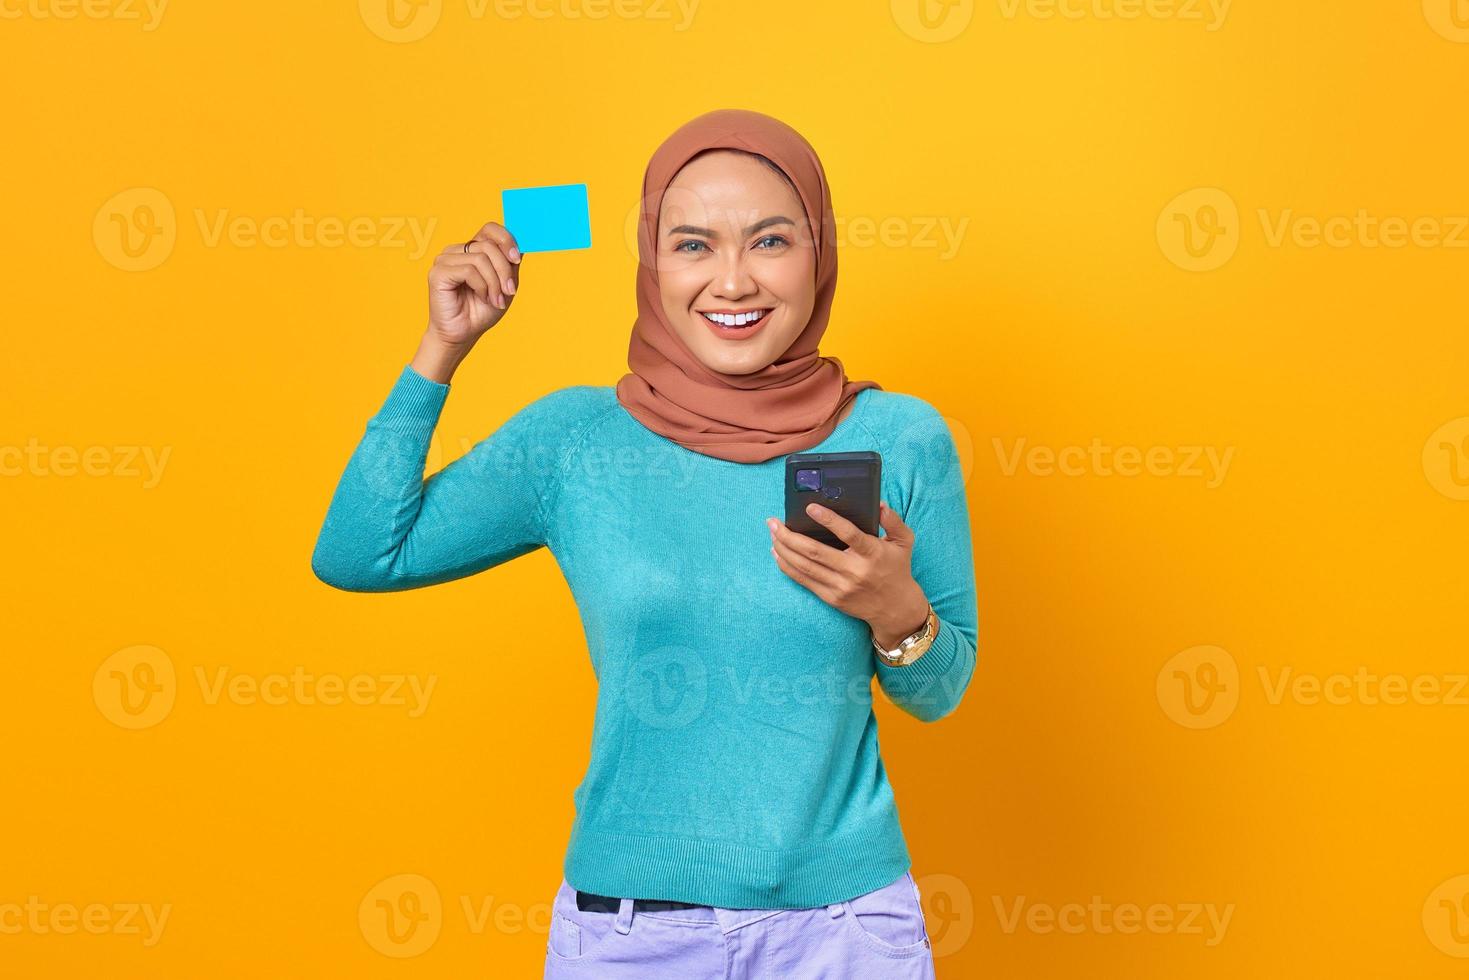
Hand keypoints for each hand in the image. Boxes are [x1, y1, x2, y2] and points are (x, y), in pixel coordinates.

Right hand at [413, 221, 521, 381]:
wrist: (463, 334)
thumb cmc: (481, 311)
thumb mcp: (505, 284)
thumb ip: (510, 264)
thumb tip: (521, 246)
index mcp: (472, 249)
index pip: (489, 229)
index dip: (506, 240)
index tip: (517, 259)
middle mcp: (457, 250)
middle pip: (489, 246)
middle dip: (504, 271)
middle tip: (509, 292)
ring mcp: (445, 259)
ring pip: (481, 258)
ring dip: (494, 283)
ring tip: (495, 300)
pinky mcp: (438, 272)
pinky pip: (469, 270)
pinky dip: (482, 286)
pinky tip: (482, 298)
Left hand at [767, 501, 929, 648]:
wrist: (895, 608)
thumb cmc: (897, 569)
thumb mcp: (904, 542)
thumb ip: (894, 520)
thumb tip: (879, 504)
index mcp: (872, 553)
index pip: (848, 534)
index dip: (828, 520)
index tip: (810, 508)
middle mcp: (854, 571)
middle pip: (815, 552)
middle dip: (789, 535)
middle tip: (773, 522)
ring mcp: (841, 587)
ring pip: (805, 566)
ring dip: (784, 549)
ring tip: (772, 533)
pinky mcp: (831, 598)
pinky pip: (804, 581)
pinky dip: (787, 567)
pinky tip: (777, 553)